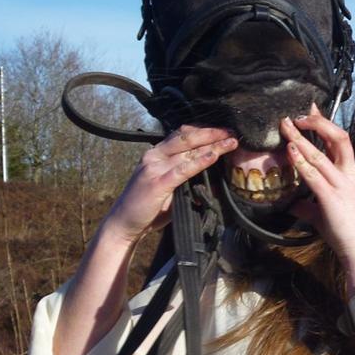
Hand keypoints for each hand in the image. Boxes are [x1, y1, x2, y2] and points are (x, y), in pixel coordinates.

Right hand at [101, 126, 236, 244]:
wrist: (123, 224)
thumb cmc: (148, 208)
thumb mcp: (168, 187)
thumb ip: (185, 179)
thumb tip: (213, 179)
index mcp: (156, 154)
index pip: (182, 135)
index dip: (203, 130)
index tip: (223, 130)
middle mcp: (154, 156)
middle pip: (188, 138)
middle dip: (212, 133)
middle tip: (232, 132)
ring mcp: (155, 168)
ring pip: (188, 150)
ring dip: (212, 145)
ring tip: (230, 142)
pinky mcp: (157, 183)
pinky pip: (182, 169)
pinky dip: (199, 162)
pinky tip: (213, 157)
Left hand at [281, 106, 354, 270]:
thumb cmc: (346, 232)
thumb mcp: (324, 214)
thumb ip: (308, 205)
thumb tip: (290, 203)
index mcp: (349, 174)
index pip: (340, 140)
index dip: (325, 122)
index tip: (311, 108)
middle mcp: (348, 175)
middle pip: (338, 138)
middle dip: (317, 122)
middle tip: (297, 113)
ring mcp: (341, 185)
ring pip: (322, 154)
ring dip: (301, 138)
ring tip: (286, 125)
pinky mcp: (332, 198)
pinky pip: (314, 175)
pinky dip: (301, 161)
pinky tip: (290, 150)